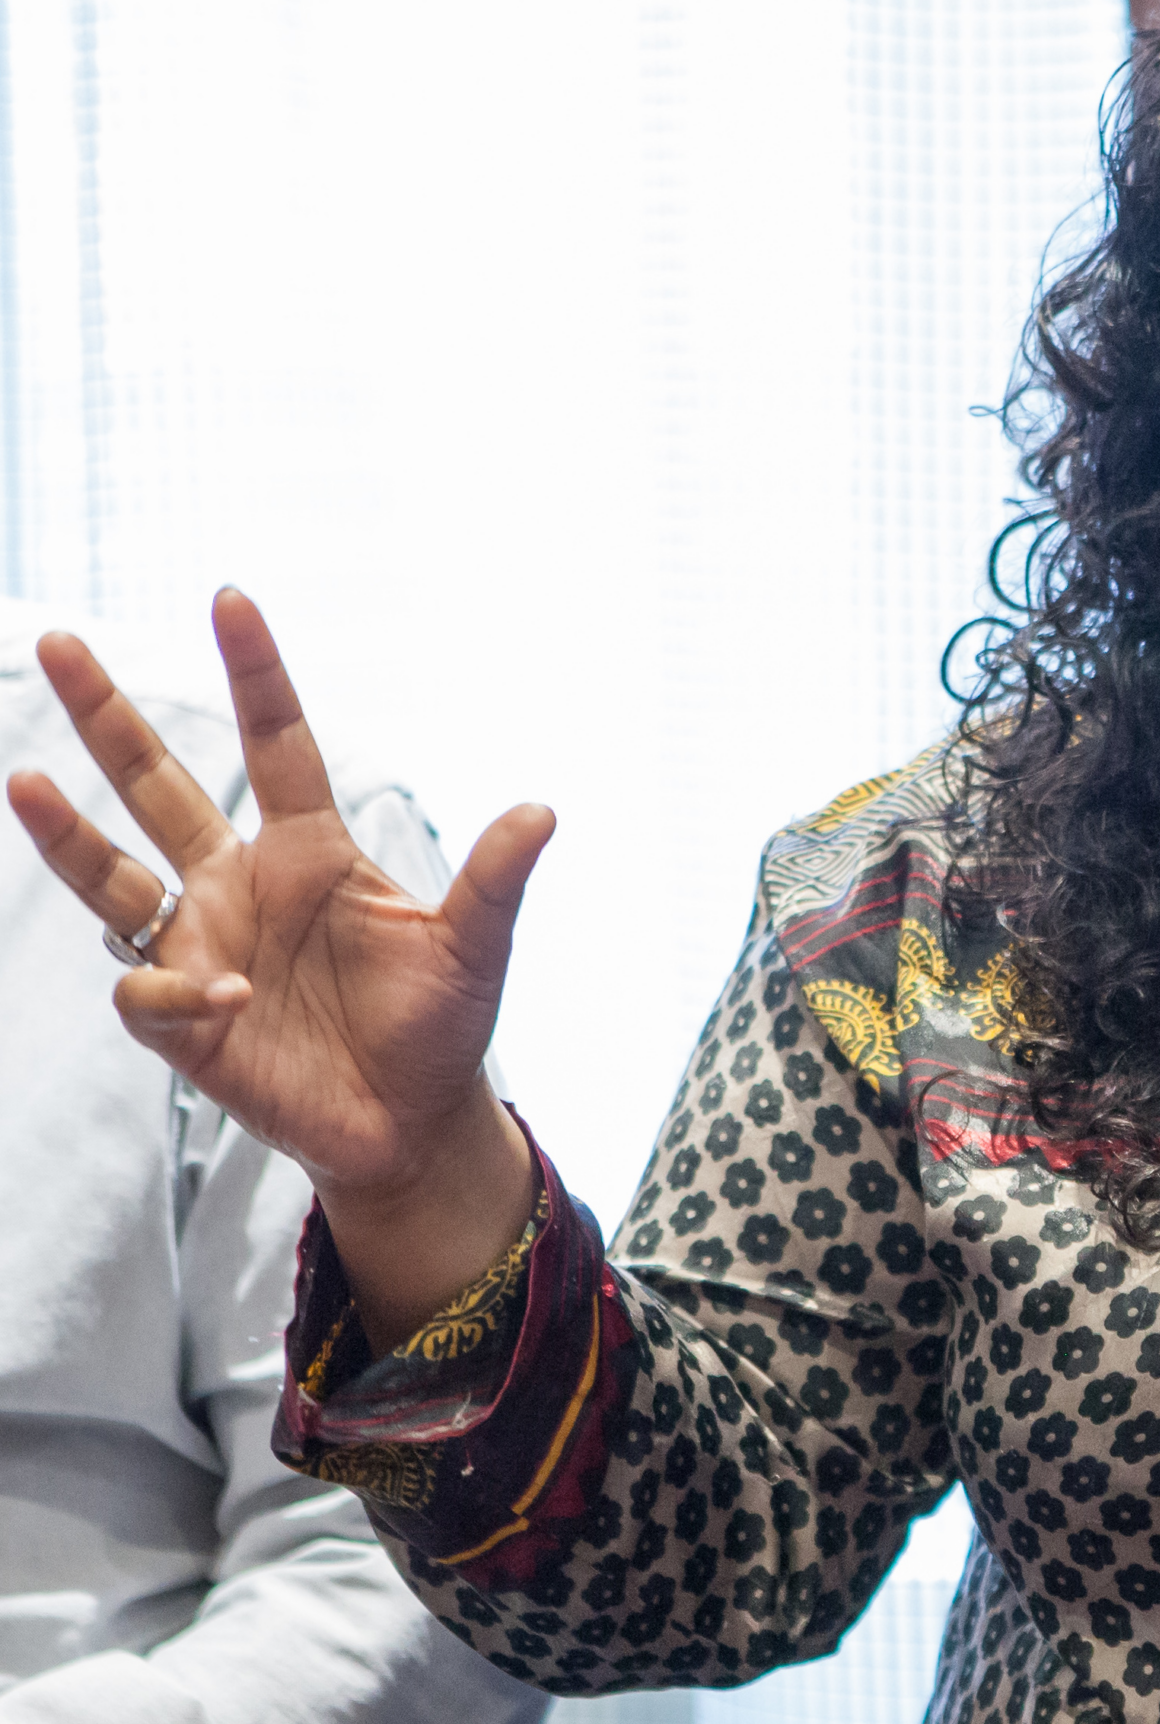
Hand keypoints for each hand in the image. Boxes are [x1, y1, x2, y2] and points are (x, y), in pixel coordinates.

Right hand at [6, 589, 548, 1340]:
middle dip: (107, 719)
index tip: (229, 599)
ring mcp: (204, 947)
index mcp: (311, 851)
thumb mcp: (476, 951)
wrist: (411, 1123)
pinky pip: (152, 989)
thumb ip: (494, 882)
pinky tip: (227, 999)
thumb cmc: (440, 1027)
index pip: (279, 745)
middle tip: (58, 642)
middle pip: (159, 787)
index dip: (255, 675)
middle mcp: (241, 885)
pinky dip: (179, 991)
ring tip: (25, 781)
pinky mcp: (184, 1022)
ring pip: (113, 877)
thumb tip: (543, 811)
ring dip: (67, 833)